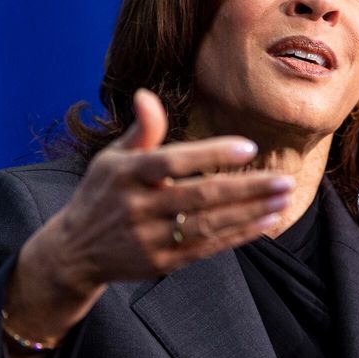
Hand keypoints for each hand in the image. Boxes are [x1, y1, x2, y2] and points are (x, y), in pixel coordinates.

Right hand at [8, 89, 293, 345]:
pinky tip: (267, 221)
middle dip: (248, 188)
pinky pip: (208, 247)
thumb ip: (141, 130)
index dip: (211, 154)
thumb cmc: (103, 193)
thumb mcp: (112, 159)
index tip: (249, 147)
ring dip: (251, 212)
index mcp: (126, 174)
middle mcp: (137, 207)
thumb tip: (146, 94)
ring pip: (209, 224)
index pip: (173, 161)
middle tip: (284, 180)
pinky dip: (240, 234)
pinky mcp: (161, 263)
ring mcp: (149, 238)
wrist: (73, 251)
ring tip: (284, 198)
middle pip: (201, 196)